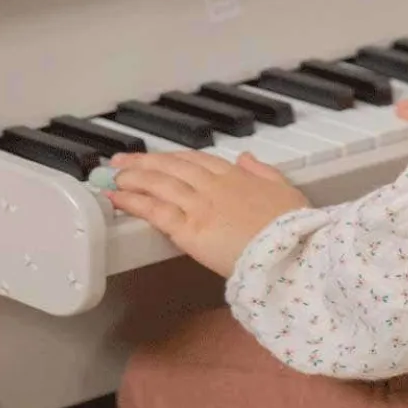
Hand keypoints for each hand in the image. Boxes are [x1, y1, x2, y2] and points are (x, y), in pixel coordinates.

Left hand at [107, 151, 309, 277]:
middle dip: (144, 161)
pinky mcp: (190, 230)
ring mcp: (200, 206)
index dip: (173, 157)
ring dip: (134, 177)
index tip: (158, 157)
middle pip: (172, 166)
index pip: (197, 160)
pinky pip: (155, 211)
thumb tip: (246, 157)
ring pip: (159, 184)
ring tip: (113, 176)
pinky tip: (118, 197)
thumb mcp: (286, 189)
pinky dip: (134, 202)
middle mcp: (214, 186)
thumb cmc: (294, 227)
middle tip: (122, 160)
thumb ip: (263, 171)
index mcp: (237, 176)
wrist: (290, 250)